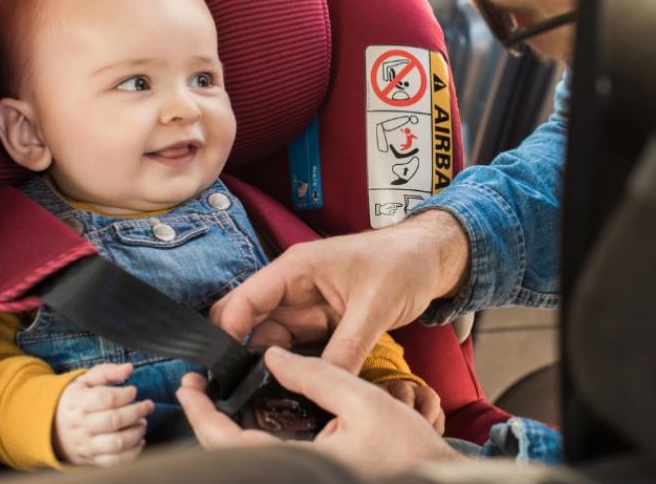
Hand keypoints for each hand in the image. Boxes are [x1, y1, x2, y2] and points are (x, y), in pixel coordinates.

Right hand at [53, 363, 153, 466]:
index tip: (133, 391)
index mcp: (79, 403)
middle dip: (137, 411)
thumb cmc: (76, 400)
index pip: (105, 398)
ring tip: (142, 422)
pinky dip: (133, 452)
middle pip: (114, 420)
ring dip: (137, 432)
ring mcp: (87, 445)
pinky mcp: (92, 459)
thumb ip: (107, 372)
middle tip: (148, 405)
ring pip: (117, 443)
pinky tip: (139, 440)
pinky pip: (115, 461)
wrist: (52, 427)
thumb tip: (128, 368)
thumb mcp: (86, 381)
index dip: (124, 394)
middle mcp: (82, 426)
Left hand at [177, 347, 460, 475]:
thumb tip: (274, 356)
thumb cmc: (408, 449)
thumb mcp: (365, 400)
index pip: (231, 444)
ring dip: (226, 429)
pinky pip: (269, 459)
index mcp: (303, 465)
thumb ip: (317, 375)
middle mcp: (296, 476)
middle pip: (231, 454)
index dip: (202, 415)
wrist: (434, 478)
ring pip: (248, 458)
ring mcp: (303, 477)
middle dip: (207, 420)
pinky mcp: (311, 476)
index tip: (189, 387)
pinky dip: (252, 436)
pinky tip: (254, 412)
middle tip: (197, 387)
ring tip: (218, 394)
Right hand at [209, 210, 469, 372]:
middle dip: (242, 354)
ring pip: (271, 340)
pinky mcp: (321, 321)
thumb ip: (347, 348)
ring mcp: (306, 305)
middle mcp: (294, 287)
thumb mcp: (375, 307)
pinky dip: (293, 366)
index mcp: (296, 269)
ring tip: (264, 397)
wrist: (431, 259)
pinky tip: (291, 388)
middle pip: (250, 322)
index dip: (229, 334)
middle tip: (241, 392)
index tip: (223, 372)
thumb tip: (325, 385)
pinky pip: (297, 347)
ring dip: (268, 364)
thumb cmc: (403, 264)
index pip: (245, 300)